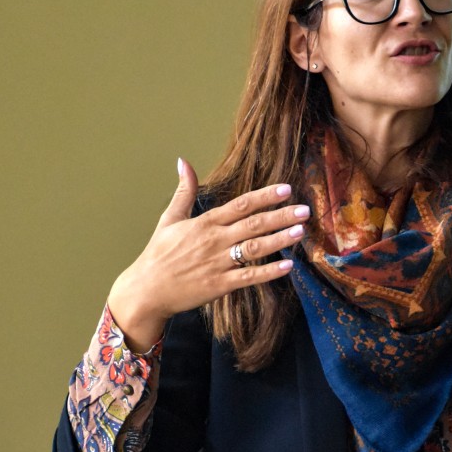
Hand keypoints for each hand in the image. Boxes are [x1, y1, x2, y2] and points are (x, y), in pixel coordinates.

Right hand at [107, 159, 309, 350]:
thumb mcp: (169, 219)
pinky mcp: (219, 285)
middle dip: (281, 216)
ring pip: (255, 249)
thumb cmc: (158, 254)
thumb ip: (183, 191)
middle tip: (305, 210)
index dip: (265, 196)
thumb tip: (182, 161)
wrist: (147, 289)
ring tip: (300, 232)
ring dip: (279, 240)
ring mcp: (218, 263)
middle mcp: (214, 241)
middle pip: (254, 224)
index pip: (241, 205)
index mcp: (205, 223)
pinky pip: (249, 278)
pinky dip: (268, 272)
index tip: (286, 189)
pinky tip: (287, 266)